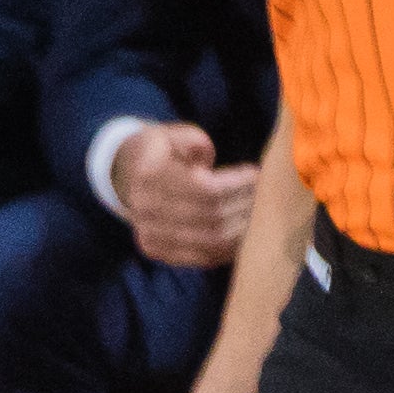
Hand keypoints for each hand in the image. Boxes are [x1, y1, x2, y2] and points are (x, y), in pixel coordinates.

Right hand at [118, 121, 255, 269]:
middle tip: (265, 193)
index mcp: (148, 175)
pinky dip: (229, 248)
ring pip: (210, 241)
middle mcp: (144, 208)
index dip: (237, 184)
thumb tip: (206, 159)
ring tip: (258, 212)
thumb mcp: (174, 134)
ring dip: (242, 228)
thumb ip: (192, 140)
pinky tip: (244, 232)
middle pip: (211, 216)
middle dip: (244, 205)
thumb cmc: (164, 151)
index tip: (256, 174)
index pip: (204, 189)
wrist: (129, 175)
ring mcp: (149, 234)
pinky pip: (202, 258)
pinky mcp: (156, 251)